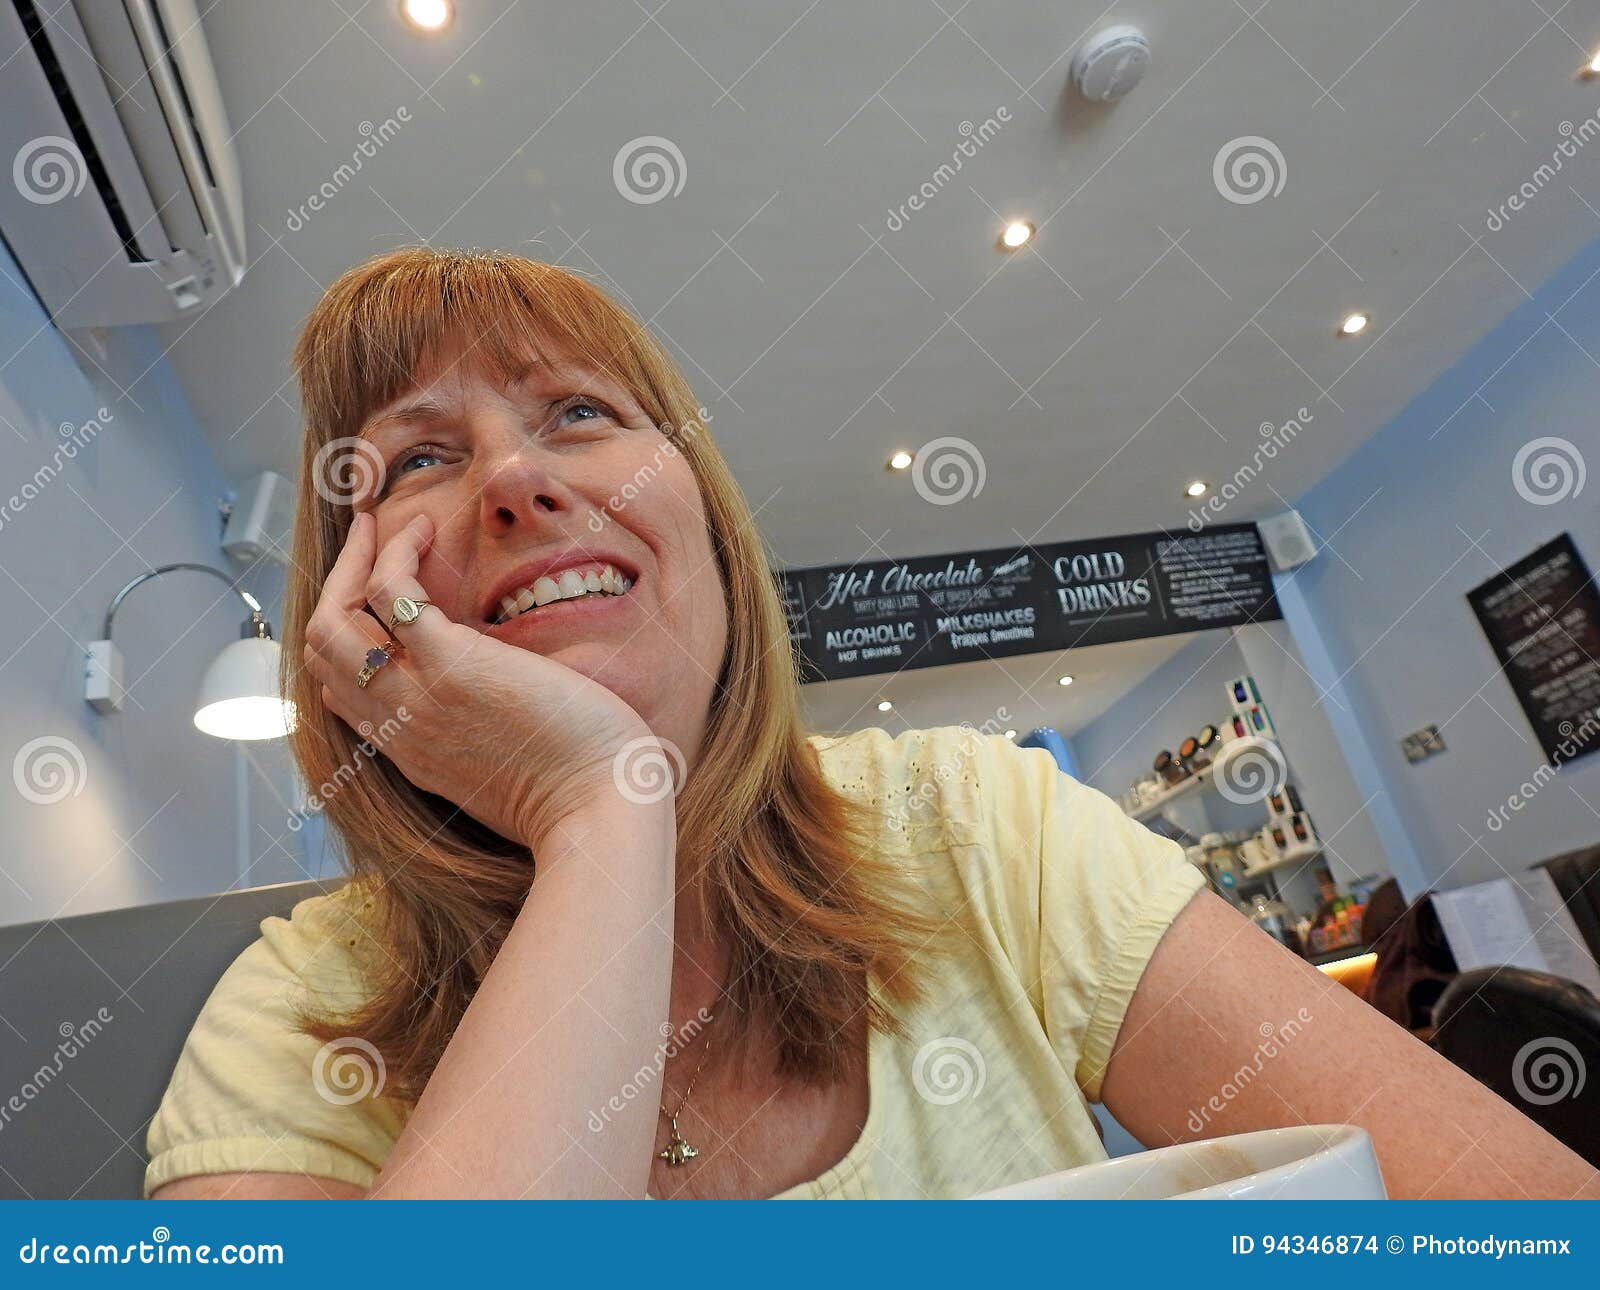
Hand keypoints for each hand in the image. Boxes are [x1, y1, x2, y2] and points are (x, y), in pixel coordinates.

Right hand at [302, 511, 660, 851]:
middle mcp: (399, 727)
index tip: (366, 597)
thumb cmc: (582, 792)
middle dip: (334, 585)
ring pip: (335, 619)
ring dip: (354, 559)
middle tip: (363, 540)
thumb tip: (503, 702)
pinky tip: (425, 530)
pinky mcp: (450, 665)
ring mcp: (416, 696)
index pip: (341, 691)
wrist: (600, 811)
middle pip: (322, 650)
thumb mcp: (507, 770)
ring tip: (381, 524)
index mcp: (412, 752)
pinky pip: (393, 591)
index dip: (342, 639)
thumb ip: (483, 736)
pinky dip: (397, 550)